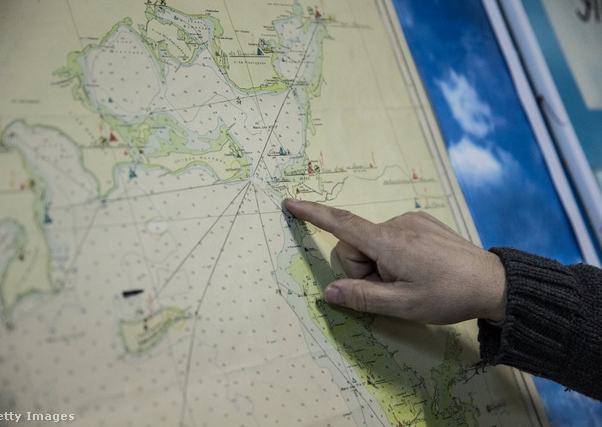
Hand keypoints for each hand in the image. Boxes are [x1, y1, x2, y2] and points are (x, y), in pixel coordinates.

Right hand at [284, 199, 506, 323]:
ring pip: (373, 243)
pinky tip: (419, 267)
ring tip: (409, 280)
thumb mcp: (403, 306)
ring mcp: (410, 220)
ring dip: (380, 264)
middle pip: (355, 244)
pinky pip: (391, 237)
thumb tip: (329, 291)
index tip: (290, 203)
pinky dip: (393, 254)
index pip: (341, 224)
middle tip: (391, 288)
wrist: (493, 281)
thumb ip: (362, 297)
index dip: (313, 215)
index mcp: (388, 243)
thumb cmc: (448, 295)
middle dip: (363, 269)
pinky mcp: (421, 221)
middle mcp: (396, 224)